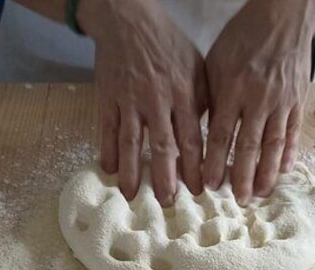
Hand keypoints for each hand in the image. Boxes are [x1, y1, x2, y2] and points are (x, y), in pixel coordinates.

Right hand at [78, 0, 207, 204]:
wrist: (128, 20)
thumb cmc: (168, 44)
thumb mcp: (197, 66)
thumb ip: (203, 101)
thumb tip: (208, 136)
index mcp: (184, 92)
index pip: (192, 138)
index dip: (195, 167)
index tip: (198, 190)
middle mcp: (157, 99)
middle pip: (163, 146)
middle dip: (166, 178)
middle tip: (167, 203)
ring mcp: (129, 100)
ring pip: (132, 142)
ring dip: (132, 172)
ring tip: (133, 196)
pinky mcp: (108, 98)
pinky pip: (107, 130)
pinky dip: (107, 151)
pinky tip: (109, 170)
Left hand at [203, 0, 314, 204]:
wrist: (283, 17)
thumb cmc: (242, 38)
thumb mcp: (215, 63)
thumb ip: (209, 97)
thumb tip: (195, 130)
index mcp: (232, 89)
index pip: (221, 135)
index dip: (215, 163)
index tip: (210, 185)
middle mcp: (258, 99)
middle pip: (250, 146)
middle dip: (243, 177)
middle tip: (239, 201)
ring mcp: (281, 101)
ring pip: (274, 144)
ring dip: (268, 173)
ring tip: (261, 194)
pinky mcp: (298, 99)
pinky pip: (294, 131)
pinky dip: (290, 152)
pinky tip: (284, 170)